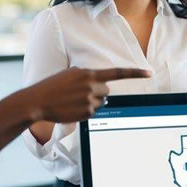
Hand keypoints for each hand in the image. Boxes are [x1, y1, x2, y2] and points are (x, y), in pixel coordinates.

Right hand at [23, 67, 149, 122]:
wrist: (37, 101)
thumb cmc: (52, 87)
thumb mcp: (70, 74)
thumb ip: (87, 76)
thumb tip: (102, 84)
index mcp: (88, 74)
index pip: (117, 73)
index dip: (135, 73)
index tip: (149, 73)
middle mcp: (91, 86)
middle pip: (107, 90)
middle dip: (98, 92)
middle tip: (80, 93)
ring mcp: (89, 100)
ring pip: (101, 102)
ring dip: (91, 102)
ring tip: (73, 101)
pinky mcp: (86, 113)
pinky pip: (93, 112)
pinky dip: (85, 111)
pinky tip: (72, 108)